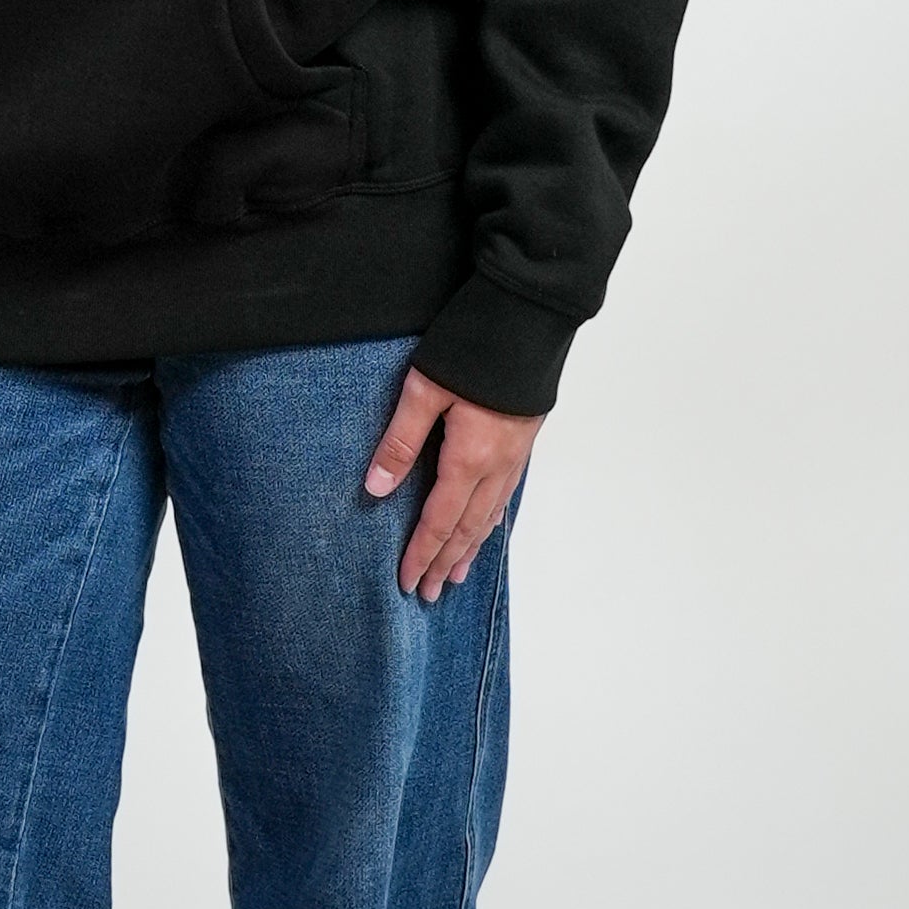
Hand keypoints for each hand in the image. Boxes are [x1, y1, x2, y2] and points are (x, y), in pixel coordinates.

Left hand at [364, 365, 543, 602]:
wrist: (531, 315)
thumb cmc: (475, 344)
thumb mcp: (425, 388)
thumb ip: (401, 439)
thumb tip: (377, 487)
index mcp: (469, 457)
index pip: (440, 520)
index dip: (423, 554)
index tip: (409, 582)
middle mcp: (497, 464)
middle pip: (468, 527)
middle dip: (446, 562)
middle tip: (430, 593)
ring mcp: (515, 453)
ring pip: (490, 514)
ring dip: (471, 547)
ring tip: (457, 574)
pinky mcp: (524, 438)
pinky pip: (505, 494)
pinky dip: (491, 519)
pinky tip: (487, 525)